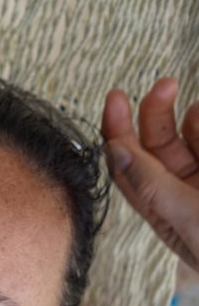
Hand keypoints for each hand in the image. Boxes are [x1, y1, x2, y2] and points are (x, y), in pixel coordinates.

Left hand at [102, 78, 198, 270]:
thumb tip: (115, 151)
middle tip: (165, 85)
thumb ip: (154, 186)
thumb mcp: (191, 220)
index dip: (117, 129)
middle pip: (159, 143)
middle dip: (156, 112)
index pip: (127, 166)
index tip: (117, 96)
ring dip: (197, 117)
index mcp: (166, 210)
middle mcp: (188, 192)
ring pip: (196, 133)